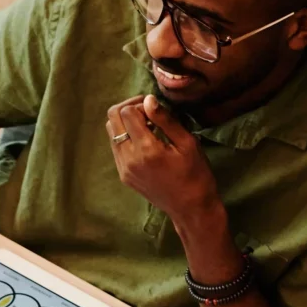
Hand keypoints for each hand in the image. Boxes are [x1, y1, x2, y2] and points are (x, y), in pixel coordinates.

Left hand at [105, 96, 221, 231]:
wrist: (189, 207)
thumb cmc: (195, 173)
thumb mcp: (187, 142)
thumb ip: (166, 120)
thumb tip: (148, 100)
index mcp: (146, 149)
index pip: (126, 113)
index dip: (140, 103)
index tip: (155, 108)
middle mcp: (129, 159)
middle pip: (112, 119)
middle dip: (129, 108)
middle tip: (148, 111)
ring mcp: (123, 169)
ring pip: (111, 132)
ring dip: (126, 122)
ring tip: (148, 125)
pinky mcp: (123, 176)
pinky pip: (116, 147)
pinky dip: (126, 137)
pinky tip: (144, 140)